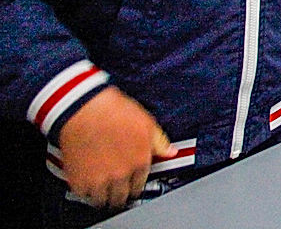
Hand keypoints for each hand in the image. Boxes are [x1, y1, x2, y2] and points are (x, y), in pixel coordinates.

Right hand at [57, 86, 173, 207]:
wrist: (83, 109)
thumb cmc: (113, 111)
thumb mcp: (145, 122)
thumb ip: (159, 141)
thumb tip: (170, 152)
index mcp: (140, 161)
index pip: (140, 186)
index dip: (135, 184)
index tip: (130, 183)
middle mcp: (121, 174)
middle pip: (122, 198)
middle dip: (120, 194)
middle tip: (116, 188)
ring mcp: (99, 180)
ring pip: (103, 201)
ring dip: (103, 196)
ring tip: (102, 187)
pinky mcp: (79, 181)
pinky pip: (84, 195)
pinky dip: (85, 191)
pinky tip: (87, 181)